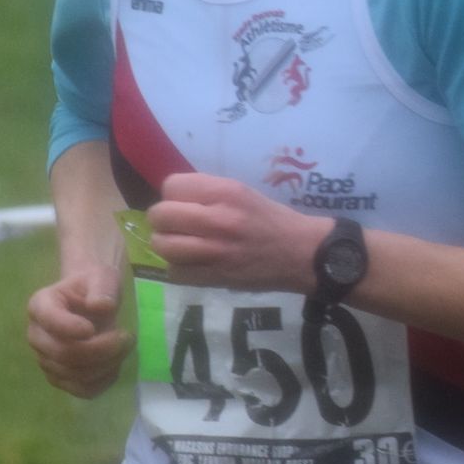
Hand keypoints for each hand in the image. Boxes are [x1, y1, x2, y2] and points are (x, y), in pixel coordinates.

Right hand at [26, 268, 129, 398]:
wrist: (93, 301)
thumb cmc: (94, 287)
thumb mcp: (101, 277)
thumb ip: (102, 287)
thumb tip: (100, 306)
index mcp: (40, 305)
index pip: (49, 321)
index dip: (70, 328)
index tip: (93, 327)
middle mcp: (37, 335)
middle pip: (62, 354)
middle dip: (100, 350)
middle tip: (126, 337)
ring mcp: (46, 359)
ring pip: (73, 374)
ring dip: (106, 365)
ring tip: (124, 347)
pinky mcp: (60, 377)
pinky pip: (80, 390)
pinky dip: (102, 382)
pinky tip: (115, 365)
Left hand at [148, 172, 329, 290]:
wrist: (302, 254)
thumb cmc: (272, 220)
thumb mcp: (243, 193)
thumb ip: (208, 193)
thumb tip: (173, 198)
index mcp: (227, 192)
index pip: (172, 185)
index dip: (174, 194)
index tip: (185, 203)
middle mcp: (218, 219)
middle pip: (161, 215)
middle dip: (164, 220)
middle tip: (177, 225)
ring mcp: (215, 251)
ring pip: (162, 245)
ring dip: (167, 245)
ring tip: (181, 245)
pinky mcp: (215, 277)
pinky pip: (175, 272)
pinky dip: (179, 269)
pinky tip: (193, 264)